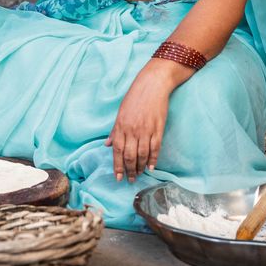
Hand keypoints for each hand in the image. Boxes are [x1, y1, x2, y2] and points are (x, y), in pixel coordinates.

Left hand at [106, 65, 174, 181]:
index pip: (117, 151)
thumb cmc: (135, 97)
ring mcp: (146, 130)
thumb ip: (115, 130)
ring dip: (140, 167)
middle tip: (130, 179)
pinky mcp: (158, 129)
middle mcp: (132, 130)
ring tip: (139, 175)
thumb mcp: (120, 112)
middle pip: (130, 156)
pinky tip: (151, 167)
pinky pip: (155, 148)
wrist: (152, 85)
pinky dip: (153, 159)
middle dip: (129, 170)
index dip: (117, 166)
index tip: (118, 177)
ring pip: (142, 155)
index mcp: (121, 126)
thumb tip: (108, 145)